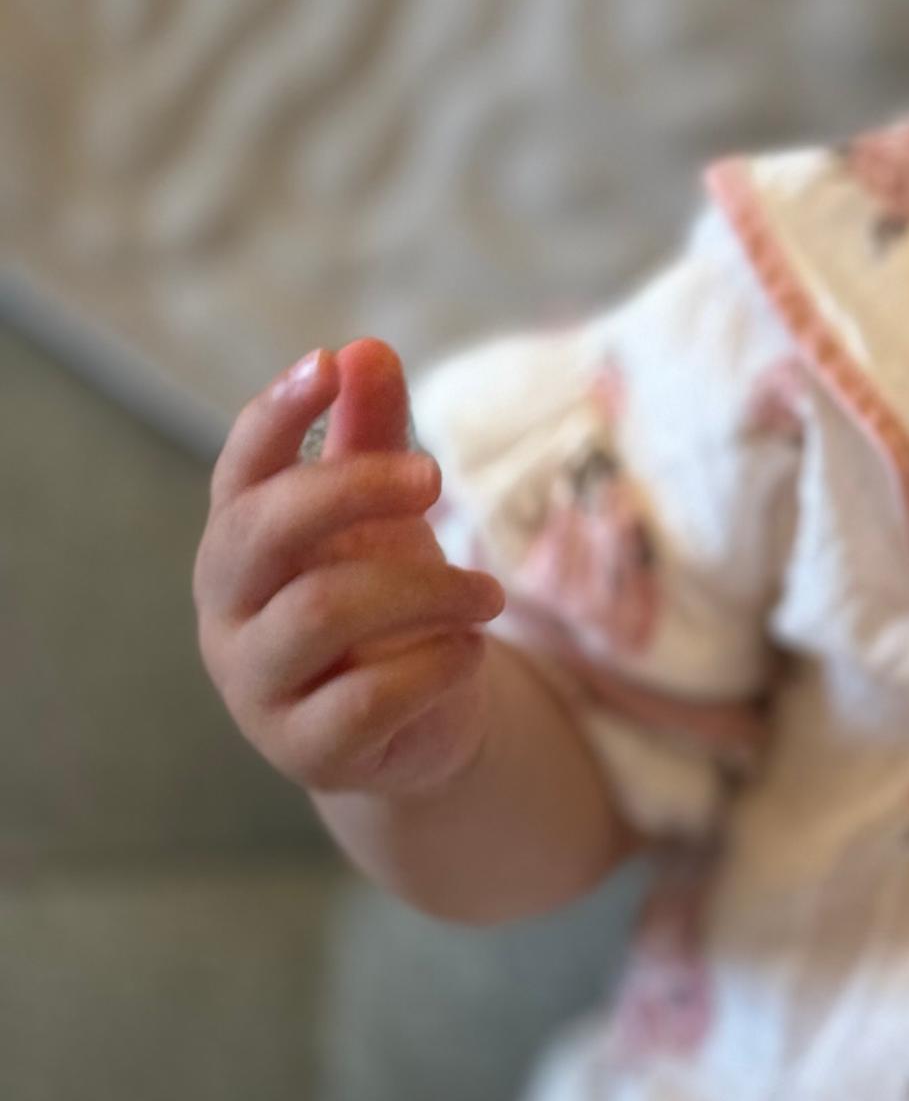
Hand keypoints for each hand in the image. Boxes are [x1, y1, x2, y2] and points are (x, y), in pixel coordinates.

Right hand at [195, 340, 505, 799]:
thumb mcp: (384, 519)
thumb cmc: (386, 605)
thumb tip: (366, 348)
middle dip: (355, 488)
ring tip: (487, 594)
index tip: (328, 363)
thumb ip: (370, 438)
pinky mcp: (306, 751)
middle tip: (436, 477)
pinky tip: (470, 651)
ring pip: (321, 611)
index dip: (274, 413)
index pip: (238, 470)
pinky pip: (366, 699)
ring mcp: (257, 687)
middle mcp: (228, 613)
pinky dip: (434, 665)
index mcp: (240, 546)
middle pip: (264, 530)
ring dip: (425, 587)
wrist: (412, 730)